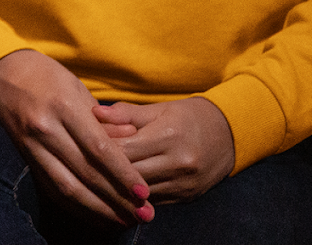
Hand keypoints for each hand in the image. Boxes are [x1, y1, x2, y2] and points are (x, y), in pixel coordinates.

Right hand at [0, 50, 153, 225]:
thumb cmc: (46, 76)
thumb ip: (104, 119)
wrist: (0, 74)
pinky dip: (75, 206)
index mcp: (63, 105)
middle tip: (143, 214)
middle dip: (117, 198)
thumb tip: (133, 140)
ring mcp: (31, 145)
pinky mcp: (25, 157)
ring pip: (67, 187)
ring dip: (98, 209)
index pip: (99, 148)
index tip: (144, 192)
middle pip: (85, 172)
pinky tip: (95, 216)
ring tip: (124, 221)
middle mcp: (45, 128)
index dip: (123, 174)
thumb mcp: (77, 87)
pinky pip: (51, 188)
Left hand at [93, 97, 234, 202]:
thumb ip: (126, 112)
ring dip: (118, 187)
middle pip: (130, 173)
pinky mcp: (186, 197)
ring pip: (140, 192)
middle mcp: (178, 162)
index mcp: (169, 136)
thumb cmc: (187, 116)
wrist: (229, 134)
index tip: (83, 144)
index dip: (101, 149)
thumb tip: (94, 112)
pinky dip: (135, 196)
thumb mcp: (159, 108)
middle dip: (106, 170)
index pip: (125, 150)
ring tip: (96, 178)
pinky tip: (119, 190)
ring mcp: (184, 183)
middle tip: (83, 163)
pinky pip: (153, 201)